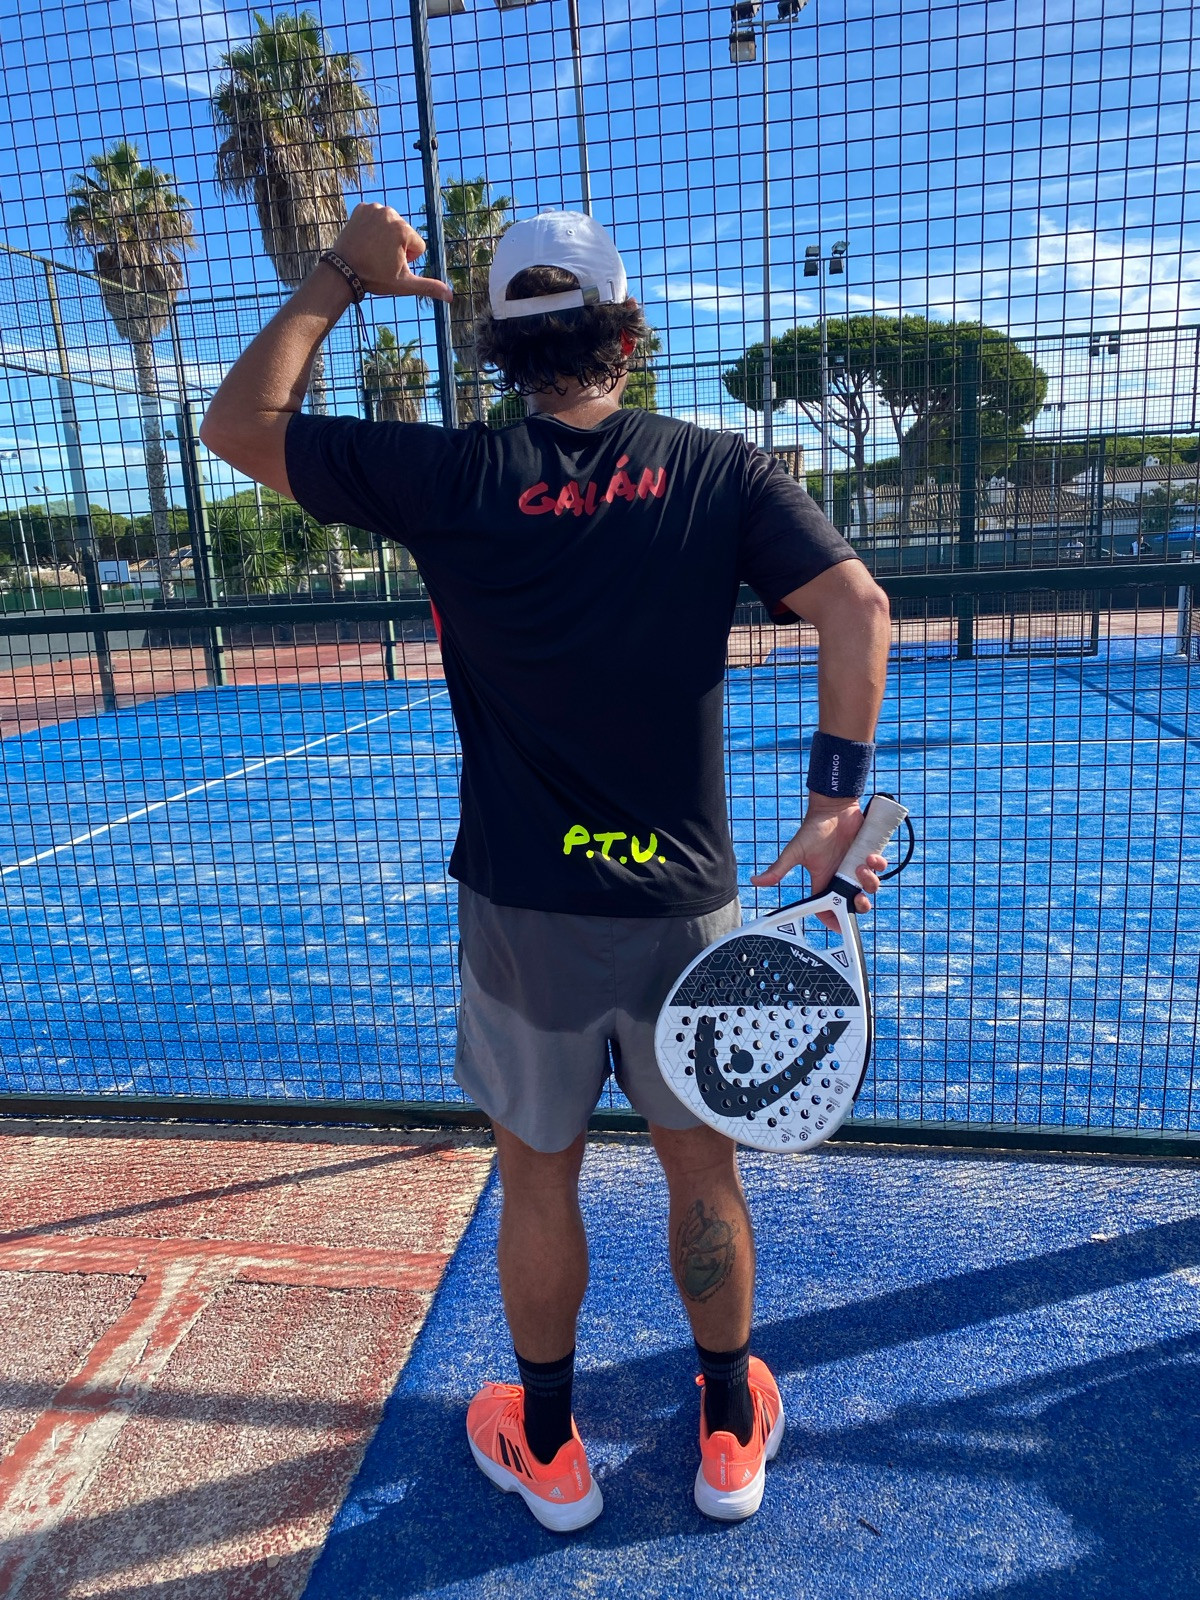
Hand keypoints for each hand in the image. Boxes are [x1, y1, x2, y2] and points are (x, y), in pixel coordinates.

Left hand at [329, 203, 452, 301]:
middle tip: (380, 258)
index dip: (407, 260)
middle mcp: (390, 214)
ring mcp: (374, 208)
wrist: (343, 271)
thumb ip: (429, 287)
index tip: (390, 264)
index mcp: (403, 230)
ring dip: (386, 237)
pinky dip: (372, 228)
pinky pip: (376, 218)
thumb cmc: (374, 278)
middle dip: (397, 247)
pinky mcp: (361, 207)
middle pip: (405, 234)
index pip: (418, 246)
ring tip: (372, 250)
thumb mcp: (404, 285)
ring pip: (391, 226)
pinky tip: (365, 239)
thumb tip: (451, 297)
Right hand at [751, 796, 885, 928]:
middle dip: (859, 906)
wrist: (833, 807)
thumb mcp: (795, 852)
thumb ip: (778, 869)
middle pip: (854, 903)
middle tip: (857, 898)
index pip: (829, 908)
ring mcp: (856, 867)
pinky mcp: (869, 855)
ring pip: (870, 887)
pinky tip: (870, 856)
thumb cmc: (813, 828)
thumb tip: (755, 881)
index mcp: (824, 881)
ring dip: (869, 882)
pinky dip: (878, 865)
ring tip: (860, 866)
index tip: (840, 926)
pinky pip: (880, 868)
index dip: (835, 920)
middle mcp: (842, 877)